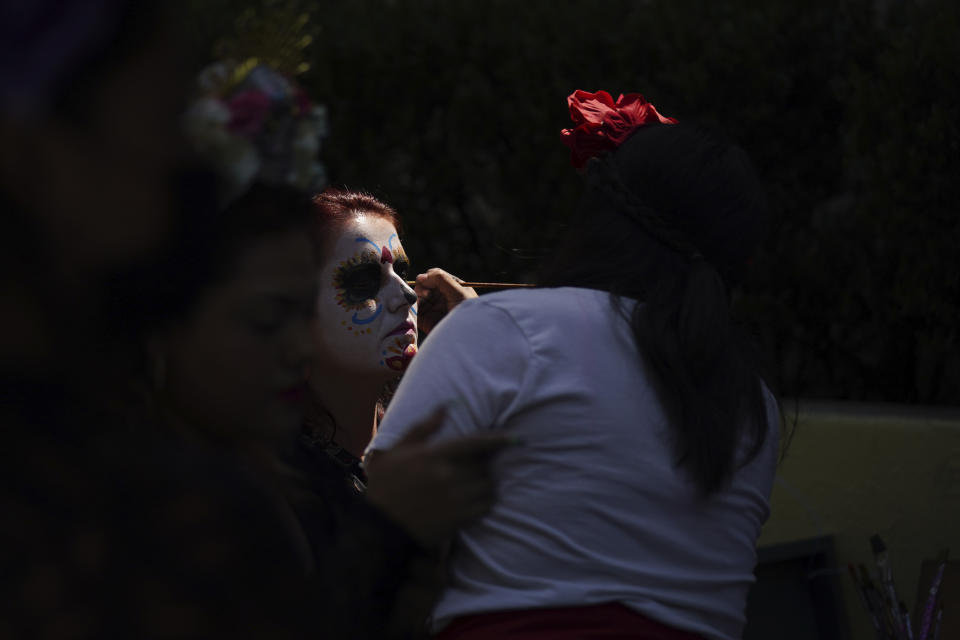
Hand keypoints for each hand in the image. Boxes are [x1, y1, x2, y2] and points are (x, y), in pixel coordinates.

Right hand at [364, 410, 510, 547]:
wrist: (379, 529)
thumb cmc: (386, 486)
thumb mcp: (397, 452)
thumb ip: (422, 428)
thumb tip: (445, 406)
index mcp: (433, 454)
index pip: (475, 443)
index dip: (499, 440)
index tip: (516, 438)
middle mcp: (447, 474)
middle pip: (483, 466)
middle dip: (483, 467)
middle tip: (474, 470)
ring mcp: (454, 498)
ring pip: (487, 486)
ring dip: (486, 484)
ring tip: (473, 486)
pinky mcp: (458, 519)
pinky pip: (485, 506)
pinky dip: (485, 503)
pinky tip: (474, 503)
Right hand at [414, 268, 477, 335]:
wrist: (468, 337)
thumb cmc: (468, 313)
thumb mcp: (458, 291)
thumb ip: (441, 279)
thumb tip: (420, 276)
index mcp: (451, 287)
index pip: (434, 276)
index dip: (429, 277)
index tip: (427, 282)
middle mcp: (441, 297)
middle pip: (423, 285)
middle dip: (422, 287)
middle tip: (427, 294)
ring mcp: (433, 308)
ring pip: (417, 296)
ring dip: (416, 296)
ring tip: (421, 301)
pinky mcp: (425, 320)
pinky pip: (414, 310)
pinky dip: (412, 307)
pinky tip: (415, 306)